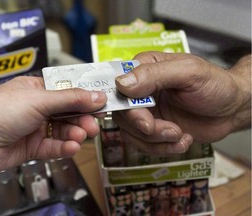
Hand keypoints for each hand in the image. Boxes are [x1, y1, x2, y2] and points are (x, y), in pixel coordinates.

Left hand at [0, 76, 106, 176]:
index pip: (68, 91)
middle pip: (68, 112)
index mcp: (36, 90)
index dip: (85, 97)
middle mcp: (37, 108)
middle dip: (82, 119)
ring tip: (81, 136)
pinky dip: (64, 148)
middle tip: (94, 125)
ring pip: (63, 131)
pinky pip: (54, 147)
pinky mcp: (33, 147)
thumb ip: (71, 99)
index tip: (102, 103)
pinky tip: (72, 147)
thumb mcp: (39, 100)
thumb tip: (97, 96)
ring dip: (75, 134)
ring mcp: (35, 128)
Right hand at [113, 51, 250, 154]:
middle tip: (170, 129)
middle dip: (146, 128)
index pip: (118, 87)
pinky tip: (183, 139)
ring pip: (131, 133)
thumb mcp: (188, 73)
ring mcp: (146, 112)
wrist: (232, 109)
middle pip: (122, 115)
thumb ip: (154, 74)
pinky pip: (144, 145)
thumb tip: (122, 83)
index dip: (124, 106)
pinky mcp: (154, 130)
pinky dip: (164, 148)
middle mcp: (140, 91)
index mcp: (144, 69)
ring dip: (156, 140)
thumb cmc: (215, 85)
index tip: (143, 119)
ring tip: (180, 134)